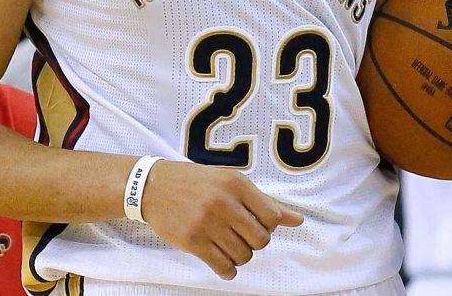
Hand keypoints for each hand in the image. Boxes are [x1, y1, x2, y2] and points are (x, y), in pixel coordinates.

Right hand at [141, 161, 303, 280]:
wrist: (153, 186)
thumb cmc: (197, 182)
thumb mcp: (231, 181)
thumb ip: (264, 201)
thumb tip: (298, 220)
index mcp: (236, 183)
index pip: (272, 217)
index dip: (268, 226)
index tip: (256, 224)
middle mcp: (223, 201)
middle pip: (260, 240)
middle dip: (255, 243)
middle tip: (242, 237)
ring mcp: (207, 222)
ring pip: (242, 255)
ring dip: (240, 256)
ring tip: (230, 247)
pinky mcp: (192, 240)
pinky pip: (222, 265)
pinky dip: (228, 270)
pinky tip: (224, 265)